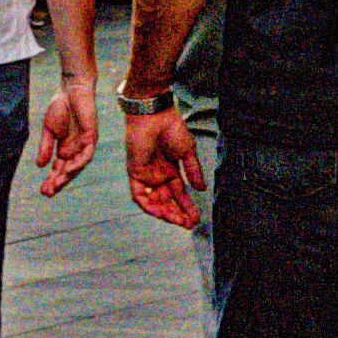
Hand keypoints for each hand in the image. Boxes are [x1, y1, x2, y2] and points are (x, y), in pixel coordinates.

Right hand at [37, 77, 97, 194]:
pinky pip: (86, 155)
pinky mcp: (91, 138)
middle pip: (67, 171)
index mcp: (64, 148)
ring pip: (77, 166)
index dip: (51, 179)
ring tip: (56, 185)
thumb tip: (39, 166)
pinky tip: (68, 169)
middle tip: (47, 193)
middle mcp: (75, 150)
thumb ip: (45, 147)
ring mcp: (84, 145)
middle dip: (58, 182)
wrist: (72, 88)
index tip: (42, 191)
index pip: (58, 168)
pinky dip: (78, 163)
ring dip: (67, 177)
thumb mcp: (49, 129)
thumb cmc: (61, 105)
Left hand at [122, 106, 205, 229]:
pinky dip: (149, 206)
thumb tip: (201, 189)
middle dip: (177, 214)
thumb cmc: (170, 126)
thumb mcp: (187, 151)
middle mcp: (158, 175)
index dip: (187, 207)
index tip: (196, 218)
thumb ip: (193, 171)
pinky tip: (161, 212)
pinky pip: (139, 195)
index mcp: (170, 169)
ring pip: (154, 202)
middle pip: (167, 201)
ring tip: (178, 220)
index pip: (179, 194)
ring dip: (165, 213)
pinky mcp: (135, 172)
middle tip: (188, 223)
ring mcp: (147, 174)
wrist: (154, 114)